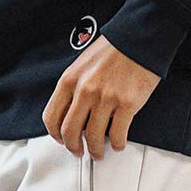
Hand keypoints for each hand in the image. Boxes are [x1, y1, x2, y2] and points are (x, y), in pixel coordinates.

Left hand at [42, 37, 160, 156]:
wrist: (139, 38)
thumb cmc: (113, 49)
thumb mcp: (82, 64)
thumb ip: (74, 86)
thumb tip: (72, 112)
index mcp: (70, 80)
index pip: (52, 117)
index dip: (56, 134)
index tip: (62, 139)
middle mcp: (84, 90)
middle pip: (70, 131)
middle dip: (73, 147)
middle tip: (79, 151)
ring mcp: (106, 98)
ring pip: (93, 137)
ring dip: (96, 150)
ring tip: (99, 153)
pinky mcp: (127, 104)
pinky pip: (117, 134)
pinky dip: (117, 144)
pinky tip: (118, 143)